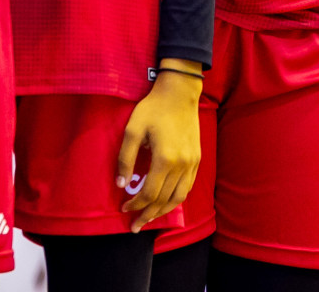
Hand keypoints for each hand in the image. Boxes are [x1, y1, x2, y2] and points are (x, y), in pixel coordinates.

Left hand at [118, 61, 203, 232]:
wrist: (180, 93)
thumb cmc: (153, 109)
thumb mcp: (133, 130)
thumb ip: (126, 159)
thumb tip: (121, 184)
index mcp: (165, 159)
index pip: (149, 193)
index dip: (135, 204)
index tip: (123, 208)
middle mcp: (182, 165)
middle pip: (164, 200)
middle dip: (147, 214)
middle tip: (134, 226)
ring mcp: (192, 163)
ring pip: (178, 197)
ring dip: (163, 212)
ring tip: (150, 219)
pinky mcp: (197, 159)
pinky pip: (188, 187)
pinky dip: (176, 199)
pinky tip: (167, 202)